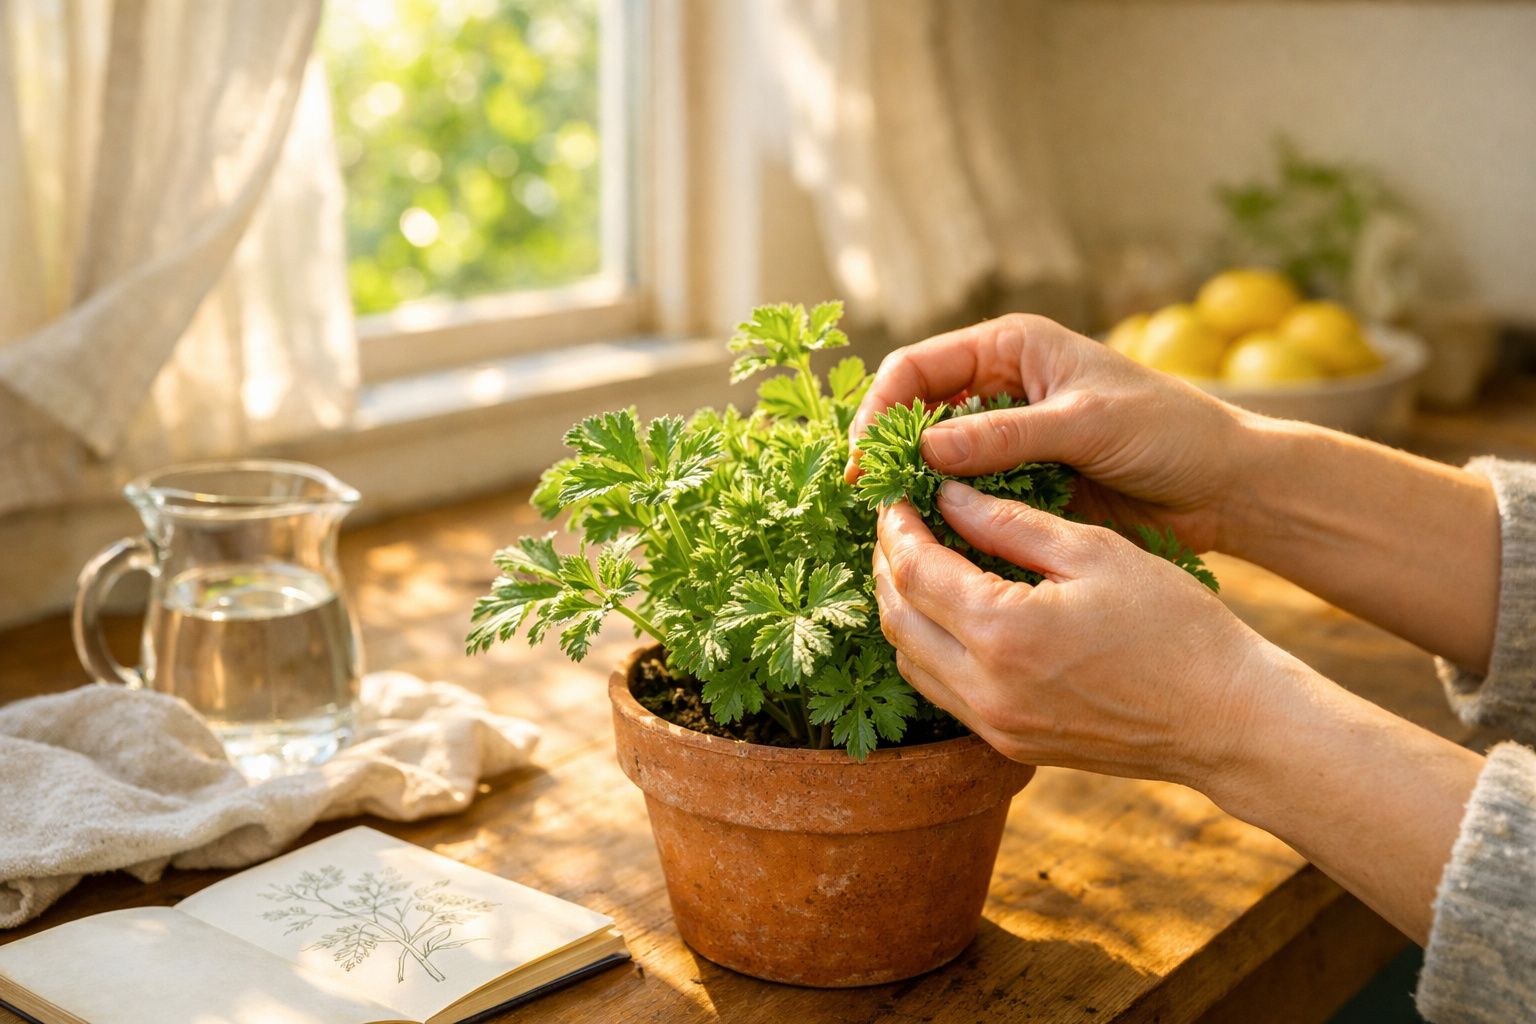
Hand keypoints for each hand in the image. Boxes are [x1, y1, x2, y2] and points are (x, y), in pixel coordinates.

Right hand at [848, 313, 1248, 552]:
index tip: (863, 460)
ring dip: (914, 489)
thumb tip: (924, 451)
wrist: (1226, 485)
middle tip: (868, 499)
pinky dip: (947, 515)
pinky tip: (934, 541)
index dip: (880, 410)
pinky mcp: (1021, 481)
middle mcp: (1000, 386)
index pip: (916, 368)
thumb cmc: (1170, 432)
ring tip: (893, 526)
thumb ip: (1006, 434)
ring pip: (935, 460)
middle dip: (887, 452)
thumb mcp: (1086, 424)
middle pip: (914, 413)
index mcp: (1011, 347)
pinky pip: (966, 496)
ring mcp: (1008, 436)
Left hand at [872, 480, 1287, 788]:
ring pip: (909, 662)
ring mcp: (995, 726)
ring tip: (917, 563)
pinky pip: (941, 692)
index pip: (914, 572)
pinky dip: (928, 648)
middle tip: (898, 525)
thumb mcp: (1093, 552)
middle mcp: (985, 689)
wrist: (1224, 718)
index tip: (894, 497)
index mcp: (1003, 633)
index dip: (896, 529)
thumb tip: (947, 496)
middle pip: (896, 619)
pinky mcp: (1009, 746)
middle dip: (886, 566)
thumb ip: (1009, 522)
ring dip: (902, 609)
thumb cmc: (1174, 626)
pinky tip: (949, 614)